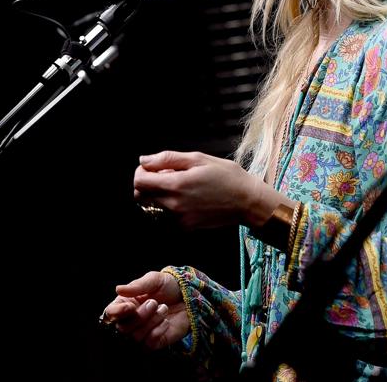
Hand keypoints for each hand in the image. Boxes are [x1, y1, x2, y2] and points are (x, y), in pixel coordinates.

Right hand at [101, 271, 189, 349]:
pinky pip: (149, 344)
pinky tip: (166, 321)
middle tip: (154, 302)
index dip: (117, 312)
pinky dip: (158, 331)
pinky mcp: (155, 342)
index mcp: (125, 304)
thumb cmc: (168, 286)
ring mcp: (142, 333)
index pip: (110, 314)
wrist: (190, 297)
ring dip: (152, 321)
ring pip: (136, 337)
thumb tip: (118, 289)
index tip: (130, 306)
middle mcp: (130, 320)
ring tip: (164, 308)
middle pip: (123, 328)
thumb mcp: (154, 280)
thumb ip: (137, 286)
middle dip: (140, 316)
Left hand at [134, 151, 279, 228]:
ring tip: (178, 185)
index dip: (141, 171)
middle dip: (146, 183)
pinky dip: (169, 206)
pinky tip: (187, 197)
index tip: (151, 167)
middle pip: (141, 196)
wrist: (247, 202)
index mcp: (176, 185)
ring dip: (157, 195)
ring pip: (152, 207)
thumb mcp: (198, 159)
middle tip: (163, 174)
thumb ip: (167, 159)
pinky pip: (167, 216)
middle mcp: (174, 205)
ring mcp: (179, 219)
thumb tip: (143, 161)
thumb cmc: (226, 176)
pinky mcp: (186, 227)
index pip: (139, 182)